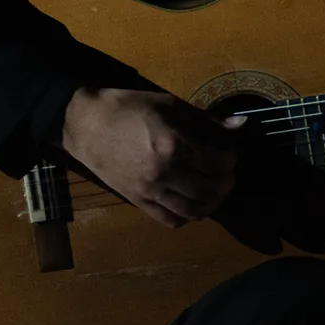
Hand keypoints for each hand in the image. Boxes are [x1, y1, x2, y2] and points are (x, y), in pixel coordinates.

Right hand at [61, 87, 243, 227]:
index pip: (217, 163)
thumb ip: (206, 119)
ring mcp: (149, 191)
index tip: (229, 151)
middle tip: (227, 173)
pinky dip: (187, 216)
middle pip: (211, 190)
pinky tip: (191, 203)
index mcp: (173, 145)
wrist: (85, 124)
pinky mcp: (137, 201)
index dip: (230, 158)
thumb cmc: (127, 107)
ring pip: (193, 210)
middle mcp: (164, 173)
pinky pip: (170, 219)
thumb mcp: (169, 104)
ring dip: (211, 203)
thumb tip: (240, 125)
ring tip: (214, 190)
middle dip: (226, 182)